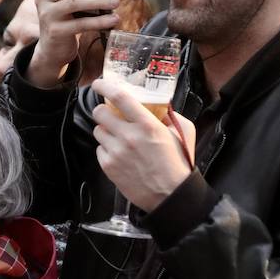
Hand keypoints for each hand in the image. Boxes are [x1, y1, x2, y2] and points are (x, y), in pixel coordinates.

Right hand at [27, 0, 120, 88]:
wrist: (52, 48)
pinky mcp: (56, 32)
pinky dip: (99, 21)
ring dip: (99, 2)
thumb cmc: (66, 18)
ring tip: (115, 1)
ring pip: (75, 3)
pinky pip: (81, 23)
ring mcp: (47, 16)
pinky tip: (113, 19)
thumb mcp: (67, 1)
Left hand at [89, 76, 194, 213]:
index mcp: (147, 125)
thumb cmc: (178, 163)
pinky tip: (120, 154)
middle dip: (103, 111)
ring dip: (106, 131)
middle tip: (111, 115)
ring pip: (98, 131)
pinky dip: (107, 149)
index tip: (99, 83)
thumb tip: (158, 105)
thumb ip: (169, 115)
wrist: (169, 195)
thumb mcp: (182, 132)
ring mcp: (116, 152)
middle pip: (100, 113)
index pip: (119, 97)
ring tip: (119, 138)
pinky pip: (99, 149)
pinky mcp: (108, 166)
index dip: (105, 86)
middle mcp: (128, 136)